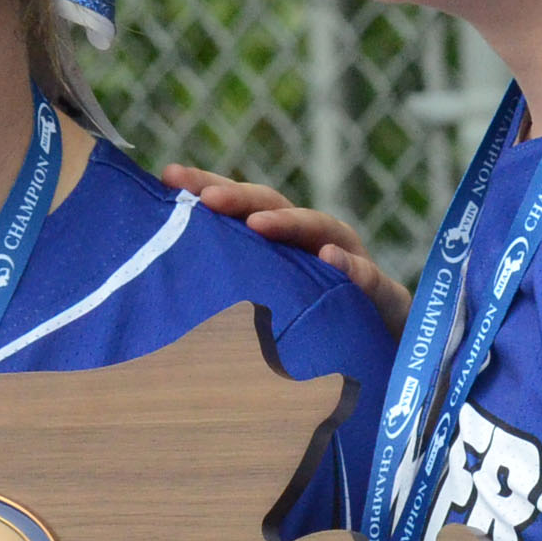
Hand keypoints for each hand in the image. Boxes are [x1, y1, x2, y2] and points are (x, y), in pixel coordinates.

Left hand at [158, 164, 408, 332]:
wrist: (383, 364)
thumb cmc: (308, 338)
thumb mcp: (264, 313)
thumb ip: (226, 294)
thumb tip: (158, 284)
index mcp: (280, 244)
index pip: (241, 207)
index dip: (207, 187)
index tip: (168, 176)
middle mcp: (314, 244)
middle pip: (275, 207)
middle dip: (240, 198)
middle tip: (206, 200)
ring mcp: (351, 265)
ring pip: (322, 229)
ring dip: (289, 224)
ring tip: (258, 226)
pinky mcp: (384, 297)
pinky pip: (370, 279)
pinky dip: (352, 268)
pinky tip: (332, 261)